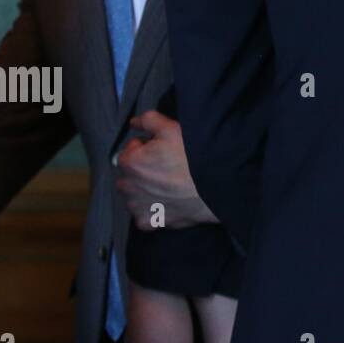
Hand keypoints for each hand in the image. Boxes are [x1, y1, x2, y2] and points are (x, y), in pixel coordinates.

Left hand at [116, 111, 216, 229]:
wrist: (215, 186)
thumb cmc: (194, 158)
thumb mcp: (172, 128)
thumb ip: (148, 120)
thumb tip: (135, 122)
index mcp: (130, 162)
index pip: (130, 150)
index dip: (147, 147)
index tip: (163, 149)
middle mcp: (128, 186)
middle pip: (130, 173)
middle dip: (143, 169)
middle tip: (168, 165)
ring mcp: (138, 206)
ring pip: (135, 195)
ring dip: (145, 189)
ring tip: (170, 183)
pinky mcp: (150, 222)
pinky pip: (145, 214)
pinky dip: (153, 209)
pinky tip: (169, 200)